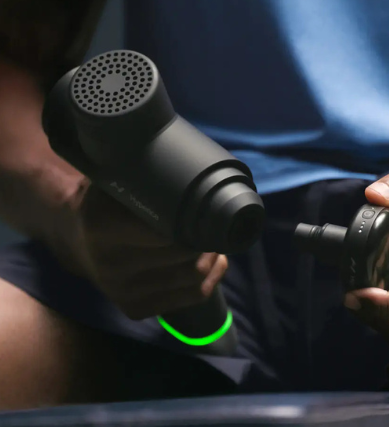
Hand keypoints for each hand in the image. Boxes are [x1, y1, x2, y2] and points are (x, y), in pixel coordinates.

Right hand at [69, 182, 227, 319]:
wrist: (76, 238)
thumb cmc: (104, 204)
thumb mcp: (113, 181)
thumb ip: (141, 177)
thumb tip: (184, 169)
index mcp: (103, 228)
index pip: (166, 230)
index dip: (193, 222)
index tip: (206, 211)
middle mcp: (111, 266)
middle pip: (184, 256)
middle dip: (206, 240)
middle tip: (214, 226)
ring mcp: (122, 293)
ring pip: (192, 278)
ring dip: (211, 258)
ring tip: (214, 241)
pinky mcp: (134, 309)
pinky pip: (189, 297)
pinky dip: (211, 279)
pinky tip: (215, 262)